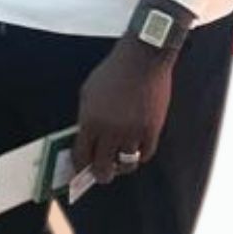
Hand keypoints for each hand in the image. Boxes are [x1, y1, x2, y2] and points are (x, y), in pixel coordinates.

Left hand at [73, 39, 174, 184]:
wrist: (142, 58)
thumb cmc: (114, 71)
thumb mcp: (89, 92)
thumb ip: (86, 117)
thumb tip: (85, 139)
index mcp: (90, 121)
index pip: (82, 155)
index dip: (80, 166)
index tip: (82, 168)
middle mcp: (110, 131)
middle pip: (104, 167)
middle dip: (101, 175)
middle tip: (102, 174)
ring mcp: (132, 132)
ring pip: (126, 164)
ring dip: (122, 166)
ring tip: (121, 163)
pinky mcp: (151, 129)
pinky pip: (145, 154)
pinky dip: (140, 156)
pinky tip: (136, 151)